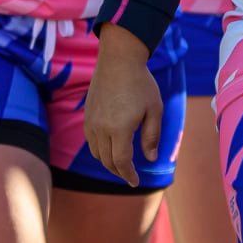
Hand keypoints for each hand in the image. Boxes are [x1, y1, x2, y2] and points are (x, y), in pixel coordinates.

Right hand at [85, 24, 163, 187]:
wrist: (118, 60)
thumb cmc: (141, 83)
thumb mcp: (155, 110)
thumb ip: (152, 136)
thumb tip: (150, 159)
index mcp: (120, 129)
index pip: (121, 162)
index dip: (128, 175)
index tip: (135, 182)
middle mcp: (101, 128)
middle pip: (107, 161)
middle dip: (119, 172)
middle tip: (130, 176)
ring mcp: (91, 122)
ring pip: (96, 153)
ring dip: (108, 162)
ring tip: (121, 164)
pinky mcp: (87, 116)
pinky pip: (91, 141)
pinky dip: (100, 150)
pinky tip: (110, 147)